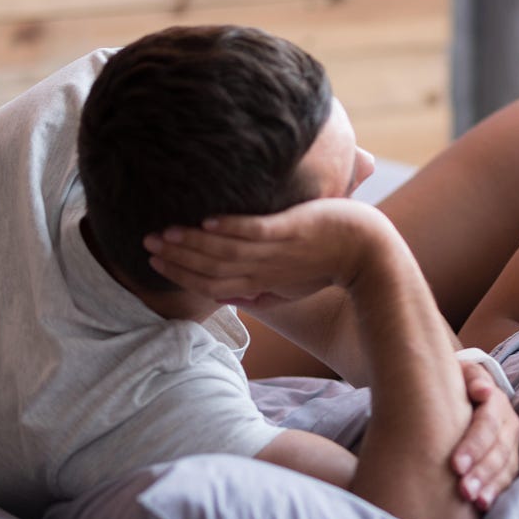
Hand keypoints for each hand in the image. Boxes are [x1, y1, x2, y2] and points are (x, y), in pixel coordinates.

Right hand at [143, 198, 395, 306]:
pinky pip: (257, 231)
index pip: (213, 285)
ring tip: (164, 233)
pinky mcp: (293, 231)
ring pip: (226, 252)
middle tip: (147, 246)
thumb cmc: (332, 265)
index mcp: (263, 284)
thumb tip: (240, 296)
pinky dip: (231, 229)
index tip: (157, 263)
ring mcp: (279, 252)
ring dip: (192, 243)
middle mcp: (266, 271)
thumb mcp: (295, 286)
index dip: (183, 275)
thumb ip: (266, 291)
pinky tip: (207, 222)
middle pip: (212, 270)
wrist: (371, 254)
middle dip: (177, 259)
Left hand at [450, 362, 518, 510]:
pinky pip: (508, 477)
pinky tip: (483, 505)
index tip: (455, 465)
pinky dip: (496, 491)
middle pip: (498, 450)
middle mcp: (508, 423)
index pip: (487, 424)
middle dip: (481, 471)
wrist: (468, 392)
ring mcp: (511, 443)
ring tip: (474, 501)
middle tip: (463, 491)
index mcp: (496, 401)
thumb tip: (482, 390)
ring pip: (506, 466)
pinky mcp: (510, 459)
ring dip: (490, 485)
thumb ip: (471, 378)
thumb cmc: (458, 385)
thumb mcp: (462, 374)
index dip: (473, 445)